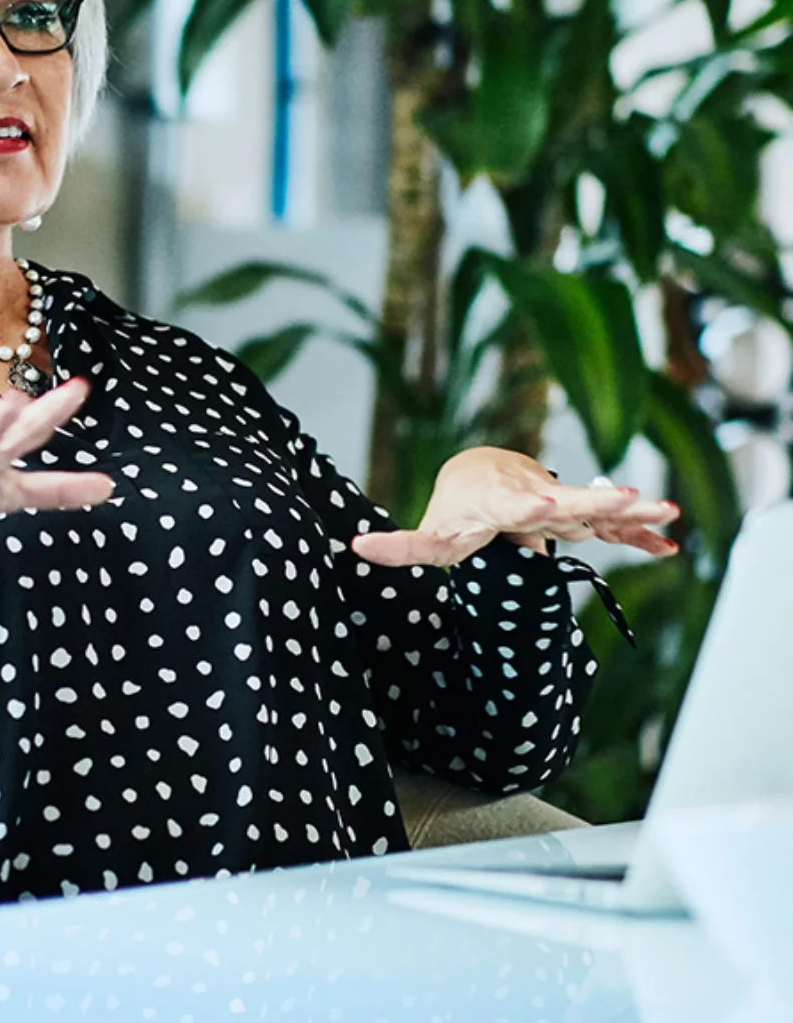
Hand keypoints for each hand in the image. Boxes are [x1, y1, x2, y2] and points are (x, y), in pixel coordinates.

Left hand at [350, 446, 678, 569]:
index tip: (551, 504)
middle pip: (572, 502)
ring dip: (634, 513)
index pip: (522, 505)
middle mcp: (540, 501)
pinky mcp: (578, 519)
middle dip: (600, 502)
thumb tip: (353, 549)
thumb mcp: (428, 535)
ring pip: (600, 510)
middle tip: (630, 499)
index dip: (536, 506)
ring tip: (668, 516)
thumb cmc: (454, 509)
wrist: (480, 473)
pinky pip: (612, 528)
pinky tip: (670, 545)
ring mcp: (563, 508)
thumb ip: (398, 545)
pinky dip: (639, 535)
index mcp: (505, 504)